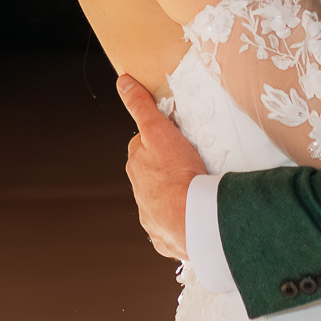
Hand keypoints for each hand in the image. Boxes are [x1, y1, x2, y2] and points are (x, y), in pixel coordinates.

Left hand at [118, 74, 205, 260]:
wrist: (193, 219)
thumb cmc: (178, 174)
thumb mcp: (159, 130)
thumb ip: (141, 106)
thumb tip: (123, 82)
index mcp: (136, 166)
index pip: (142, 146)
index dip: (159, 139)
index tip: (175, 139)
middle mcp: (139, 193)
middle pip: (151, 174)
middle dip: (165, 168)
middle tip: (190, 162)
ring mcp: (152, 218)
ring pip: (161, 201)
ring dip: (173, 195)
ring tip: (196, 189)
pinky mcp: (166, 239)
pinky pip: (172, 226)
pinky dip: (181, 220)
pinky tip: (195, 214)